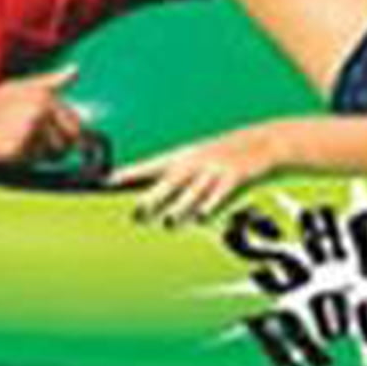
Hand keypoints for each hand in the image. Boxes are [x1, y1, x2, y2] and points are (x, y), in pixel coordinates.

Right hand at [0, 68, 84, 167]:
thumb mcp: (25, 85)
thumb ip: (53, 81)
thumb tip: (76, 70)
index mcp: (46, 96)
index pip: (76, 124)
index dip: (67, 134)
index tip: (52, 134)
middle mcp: (41, 111)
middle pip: (68, 142)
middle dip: (58, 147)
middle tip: (36, 142)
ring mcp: (30, 130)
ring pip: (51, 154)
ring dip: (41, 154)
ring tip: (20, 141)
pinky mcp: (18, 149)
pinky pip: (34, 162)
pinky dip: (25, 159)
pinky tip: (10, 147)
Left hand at [110, 123, 286, 226]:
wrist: (260, 142)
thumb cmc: (218, 157)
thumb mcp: (192, 160)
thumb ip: (169, 180)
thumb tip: (141, 202)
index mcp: (180, 158)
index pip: (147, 167)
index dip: (127, 175)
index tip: (106, 183)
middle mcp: (194, 163)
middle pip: (169, 181)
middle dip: (153, 198)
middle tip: (136, 214)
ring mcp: (215, 169)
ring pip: (195, 191)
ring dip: (182, 207)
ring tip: (170, 223)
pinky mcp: (235, 177)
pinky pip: (221, 193)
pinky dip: (211, 205)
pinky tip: (203, 218)